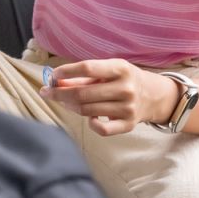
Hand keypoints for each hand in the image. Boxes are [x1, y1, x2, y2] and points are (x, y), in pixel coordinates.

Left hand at [43, 60, 178, 136]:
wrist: (152, 95)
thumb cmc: (122, 79)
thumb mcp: (108, 70)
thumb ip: (83, 77)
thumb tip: (55, 82)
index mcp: (120, 68)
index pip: (87, 68)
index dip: (66, 71)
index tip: (52, 76)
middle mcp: (126, 88)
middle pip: (82, 93)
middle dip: (59, 93)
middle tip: (47, 92)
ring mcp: (128, 108)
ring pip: (87, 110)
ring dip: (70, 106)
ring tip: (64, 101)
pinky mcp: (128, 125)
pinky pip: (102, 129)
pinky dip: (91, 123)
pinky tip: (88, 117)